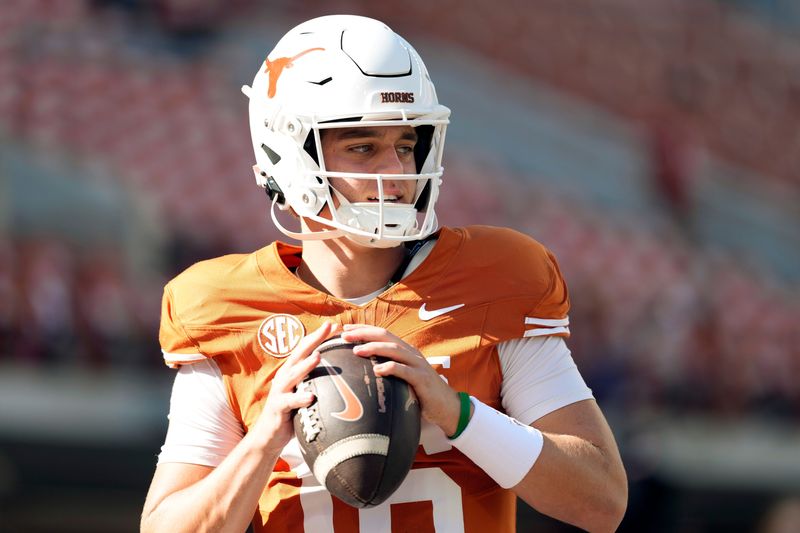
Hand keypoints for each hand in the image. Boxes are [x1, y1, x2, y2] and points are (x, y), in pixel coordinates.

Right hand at [254, 321, 340, 452]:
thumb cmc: (291, 413)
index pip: (307, 348)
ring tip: (318, 356)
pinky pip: (290, 402)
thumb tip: (344, 376)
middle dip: (314, 340)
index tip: (336, 325)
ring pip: (293, 374)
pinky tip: (311, 397)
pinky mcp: (278, 407)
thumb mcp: (304, 393)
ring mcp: (280, 391)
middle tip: (329, 328)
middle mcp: (285, 376)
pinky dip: (300, 398)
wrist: (268, 436)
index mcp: (293, 371)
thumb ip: (317, 382)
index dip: (320, 336)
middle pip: (300, 354)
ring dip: (305, 365)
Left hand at [341, 324, 461, 435]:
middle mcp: (411, 353)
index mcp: (405, 351)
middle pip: (385, 336)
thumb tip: (363, 371)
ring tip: (356, 350)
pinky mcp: (422, 379)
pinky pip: (405, 371)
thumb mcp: (403, 377)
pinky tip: (377, 370)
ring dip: (374, 348)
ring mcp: (417, 365)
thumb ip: (389, 369)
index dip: (364, 328)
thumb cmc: (421, 393)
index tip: (345, 327)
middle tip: (345, 334)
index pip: (382, 333)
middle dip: (364, 333)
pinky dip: (390, 368)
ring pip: (394, 350)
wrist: (448, 406)